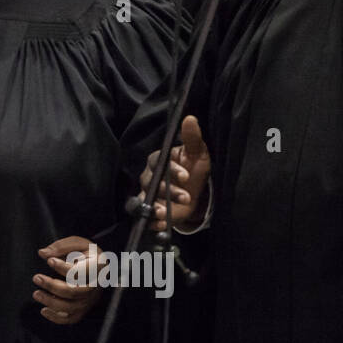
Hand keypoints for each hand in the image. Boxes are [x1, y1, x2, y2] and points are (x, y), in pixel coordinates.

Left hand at [34, 236, 102, 324]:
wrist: (97, 267)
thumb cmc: (85, 253)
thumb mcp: (77, 243)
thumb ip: (60, 246)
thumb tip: (42, 253)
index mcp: (98, 267)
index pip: (81, 272)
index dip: (64, 268)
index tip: (49, 260)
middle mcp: (96, 286)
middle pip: (74, 291)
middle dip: (53, 286)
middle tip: (36, 278)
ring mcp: (90, 299)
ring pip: (71, 307)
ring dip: (51, 302)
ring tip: (36, 293)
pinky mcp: (84, 309)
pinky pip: (72, 318)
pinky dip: (57, 317)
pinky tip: (43, 310)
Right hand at [139, 114, 210, 231]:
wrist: (196, 193)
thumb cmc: (194, 168)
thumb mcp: (197, 153)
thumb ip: (192, 138)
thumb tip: (190, 118)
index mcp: (160, 160)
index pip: (159, 162)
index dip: (171, 169)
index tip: (186, 176)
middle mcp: (150, 176)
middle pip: (151, 181)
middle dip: (167, 190)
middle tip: (186, 196)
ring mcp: (149, 194)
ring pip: (145, 199)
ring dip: (154, 206)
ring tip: (165, 213)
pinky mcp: (152, 210)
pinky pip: (145, 216)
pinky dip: (152, 222)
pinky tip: (161, 224)